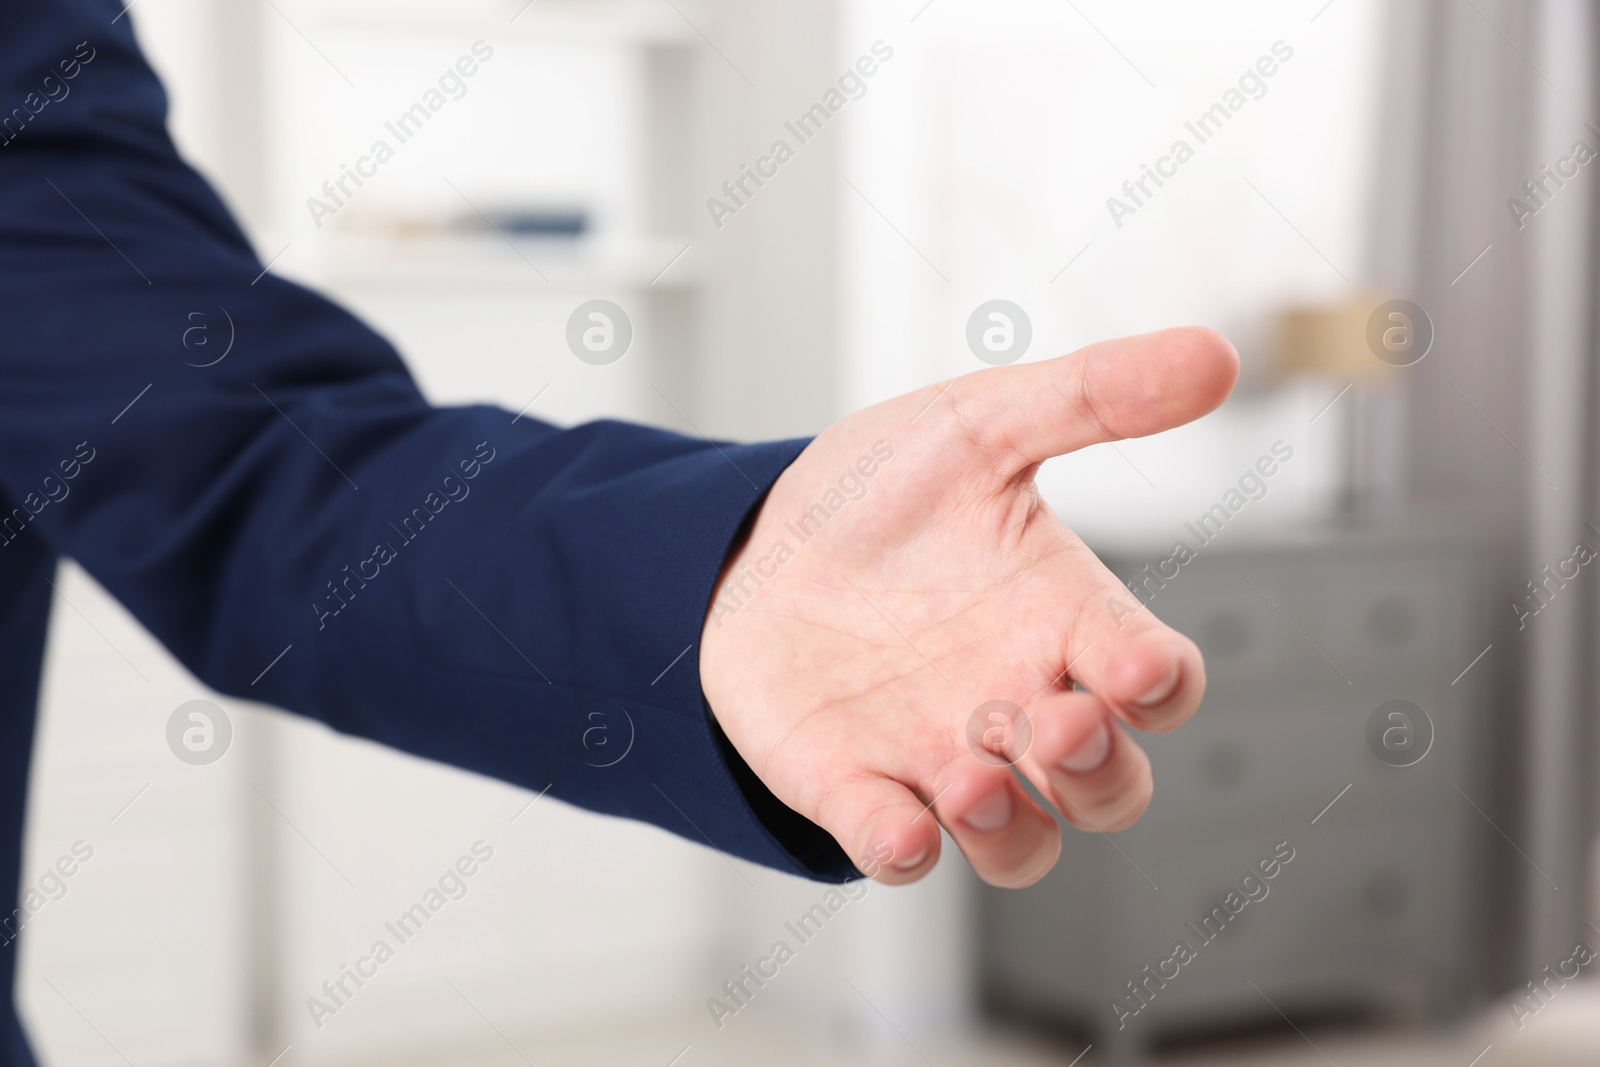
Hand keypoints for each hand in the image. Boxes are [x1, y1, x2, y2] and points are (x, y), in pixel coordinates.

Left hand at [699, 328, 1238, 886]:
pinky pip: (897, 852)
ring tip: (968, 779)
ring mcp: (940, 756)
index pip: (1154, 678)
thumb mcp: (978, 426)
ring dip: (1012, 832)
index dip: (1161, 686)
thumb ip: (1090, 397)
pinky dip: (902, 852)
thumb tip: (1215, 353)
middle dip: (1096, 775)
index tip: (1137, 669)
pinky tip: (895, 826)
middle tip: (1054, 726)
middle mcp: (1016, 702)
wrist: (756, 540)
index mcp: (1061, 619)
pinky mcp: (857, 787)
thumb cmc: (885, 495)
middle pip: (1106, 786)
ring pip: (1022, 845)